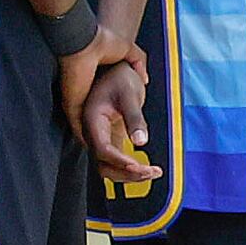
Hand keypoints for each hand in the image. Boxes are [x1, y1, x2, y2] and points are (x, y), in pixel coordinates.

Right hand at [69, 41, 153, 184]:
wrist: (115, 68)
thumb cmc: (121, 77)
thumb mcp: (130, 94)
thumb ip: (135, 118)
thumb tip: (141, 142)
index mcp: (91, 121)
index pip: (103, 150)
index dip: (121, 161)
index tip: (140, 166)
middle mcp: (92, 134)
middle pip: (104, 165)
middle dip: (127, 174)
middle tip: (152, 171)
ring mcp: (100, 138)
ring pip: (109, 168)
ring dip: (129, 175)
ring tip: (154, 172)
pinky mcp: (109, 140)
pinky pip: (116, 162)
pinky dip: (131, 169)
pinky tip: (149, 168)